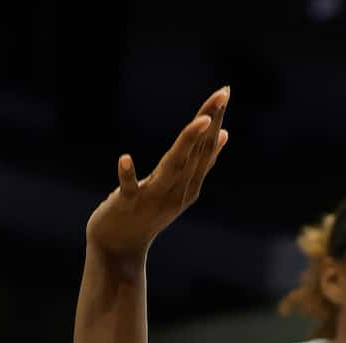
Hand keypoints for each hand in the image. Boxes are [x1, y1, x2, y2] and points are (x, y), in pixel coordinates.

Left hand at [86, 89, 229, 266]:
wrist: (120, 247)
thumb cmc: (147, 212)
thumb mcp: (177, 187)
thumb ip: (199, 163)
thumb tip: (223, 134)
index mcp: (189, 186)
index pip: (205, 149)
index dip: (215, 120)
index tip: (225, 92)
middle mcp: (176, 192)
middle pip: (196, 152)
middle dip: (209, 122)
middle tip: (223, 94)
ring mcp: (153, 199)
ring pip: (173, 167)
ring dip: (188, 143)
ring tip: (201, 121)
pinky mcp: (127, 205)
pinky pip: (128, 188)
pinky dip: (126, 175)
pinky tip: (124, 158)